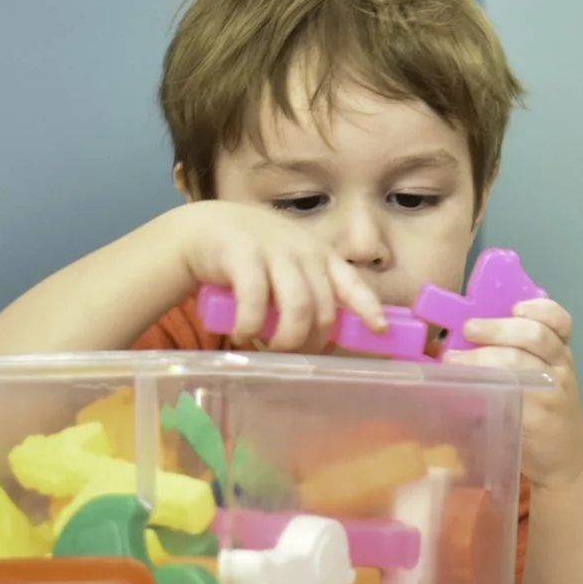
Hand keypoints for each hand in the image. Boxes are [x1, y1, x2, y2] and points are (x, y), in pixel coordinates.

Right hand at [158, 201, 385, 353]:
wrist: (203, 228)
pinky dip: (251, 327)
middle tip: (293, 355)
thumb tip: (329, 338)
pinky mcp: (242, 255)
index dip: (368, 307)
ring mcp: (274, 250)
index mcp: (321, 257)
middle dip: (312, 342)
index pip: (353, 283)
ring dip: (286, 339)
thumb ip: (309, 293)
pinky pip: (256, 302)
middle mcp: (303, 251)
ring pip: (298, 308)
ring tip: (268, 348)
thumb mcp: (288, 269)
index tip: (379, 330)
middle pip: (324, 309)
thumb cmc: (253, 257)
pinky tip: (241, 334)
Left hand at [448, 298, 582, 490]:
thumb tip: (468, 334)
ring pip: (518, 363)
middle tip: (468, 329)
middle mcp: (560, 368)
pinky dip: (482, 388)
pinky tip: (463, 387)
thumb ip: (521, 354)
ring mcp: (549, 393)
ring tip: (453, 359)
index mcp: (560, 353)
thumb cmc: (548, 412)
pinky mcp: (534, 420)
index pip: (560, 320)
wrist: (566, 458)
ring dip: (481, 357)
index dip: (538, 308)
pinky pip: (507, 396)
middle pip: (534, 336)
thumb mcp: (546, 377)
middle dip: (497, 328)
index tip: (514, 307)